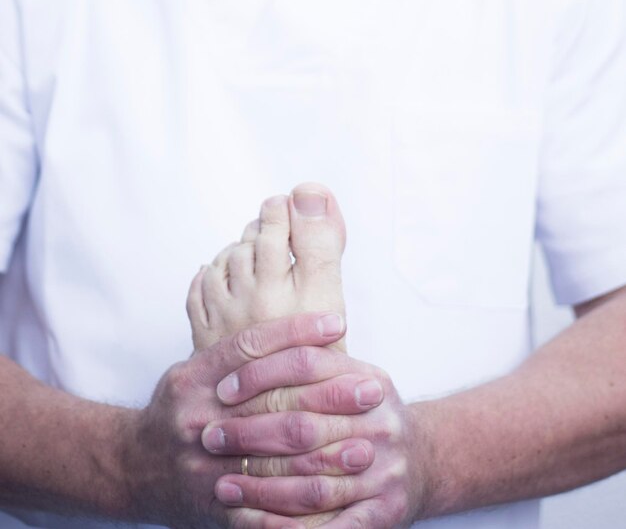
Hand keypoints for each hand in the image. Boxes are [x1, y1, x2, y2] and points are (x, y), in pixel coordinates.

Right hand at [120, 312, 379, 527]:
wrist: (132, 465)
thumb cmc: (179, 409)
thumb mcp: (195, 371)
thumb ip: (237, 355)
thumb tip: (298, 331)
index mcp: (195, 378)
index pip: (252, 347)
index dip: (297, 332)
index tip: (337, 323)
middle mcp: (198, 418)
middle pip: (276, 405)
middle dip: (330, 398)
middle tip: (372, 391)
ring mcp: (205, 467)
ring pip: (277, 464)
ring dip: (327, 457)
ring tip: (366, 448)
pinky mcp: (213, 507)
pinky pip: (265, 513)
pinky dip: (302, 510)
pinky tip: (336, 502)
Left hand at [210, 347, 424, 527]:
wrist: (421, 461)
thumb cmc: (368, 418)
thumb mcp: (350, 379)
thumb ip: (312, 365)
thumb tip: (241, 355)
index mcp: (369, 381)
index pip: (306, 364)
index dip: (259, 374)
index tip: (221, 390)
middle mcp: (382, 422)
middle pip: (303, 424)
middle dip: (249, 433)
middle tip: (209, 437)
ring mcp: (387, 469)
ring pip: (312, 481)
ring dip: (261, 486)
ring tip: (222, 485)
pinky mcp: (386, 511)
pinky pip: (331, 526)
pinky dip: (289, 528)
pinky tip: (256, 525)